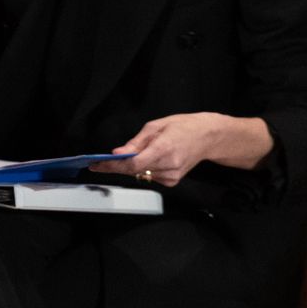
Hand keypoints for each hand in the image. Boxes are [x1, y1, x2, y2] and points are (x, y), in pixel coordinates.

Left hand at [91, 112, 273, 186]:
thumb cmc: (184, 126)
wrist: (209, 137)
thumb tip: (118, 153)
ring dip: (131, 167)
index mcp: (164, 148)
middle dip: (116, 166)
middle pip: (134, 171)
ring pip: (141, 174)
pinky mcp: (173, 181)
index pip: (133, 164)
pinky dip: (144, 169)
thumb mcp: (157, 126)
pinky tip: (152, 159)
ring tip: (134, 154)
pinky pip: (150, 177)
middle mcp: (169, 165)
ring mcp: (172, 175)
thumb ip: (136, 143)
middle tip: (100, 162)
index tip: (97, 165)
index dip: (113, 166)